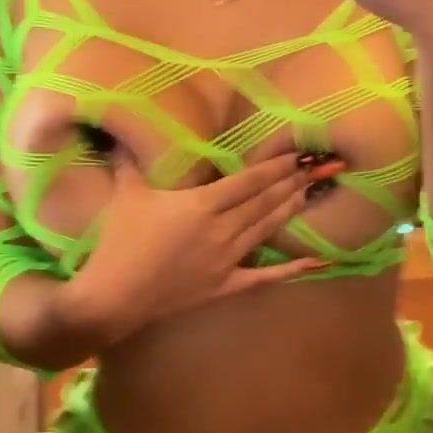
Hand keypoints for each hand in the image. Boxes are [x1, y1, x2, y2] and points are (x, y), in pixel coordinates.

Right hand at [63, 149, 339, 346]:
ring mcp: (227, 260)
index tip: (298, 155)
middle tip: (319, 169)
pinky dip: (291, 269)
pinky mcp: (225, 285)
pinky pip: (264, 276)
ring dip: (290, 210)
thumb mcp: (126, 194)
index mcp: (202, 204)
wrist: (113, 298)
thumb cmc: (120, 243)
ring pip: (266, 229)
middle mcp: (222, 229)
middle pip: (264, 202)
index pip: (248, 181)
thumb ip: (127, 161)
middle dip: (292, 184)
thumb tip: (116, 134)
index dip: (275, 167)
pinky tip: (317, 262)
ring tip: (313, 194)